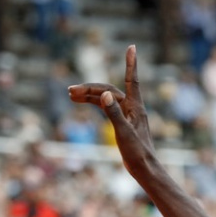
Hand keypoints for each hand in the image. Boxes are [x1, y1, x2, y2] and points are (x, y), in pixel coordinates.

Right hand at [68, 45, 154, 176]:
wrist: (145, 170)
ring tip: (70, 95)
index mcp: (135, 108)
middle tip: (70, 91)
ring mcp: (127, 115)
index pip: (132, 80)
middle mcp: (132, 108)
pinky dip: (94, 103)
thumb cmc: (137, 153)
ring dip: (89, 95)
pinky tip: (82, 102)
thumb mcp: (123, 133)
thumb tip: (104, 95)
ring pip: (105, 99)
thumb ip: (113, 114)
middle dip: (90, 88)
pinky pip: (106, 108)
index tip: (132, 47)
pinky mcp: (123, 123)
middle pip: (109, 90)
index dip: (130, 63)